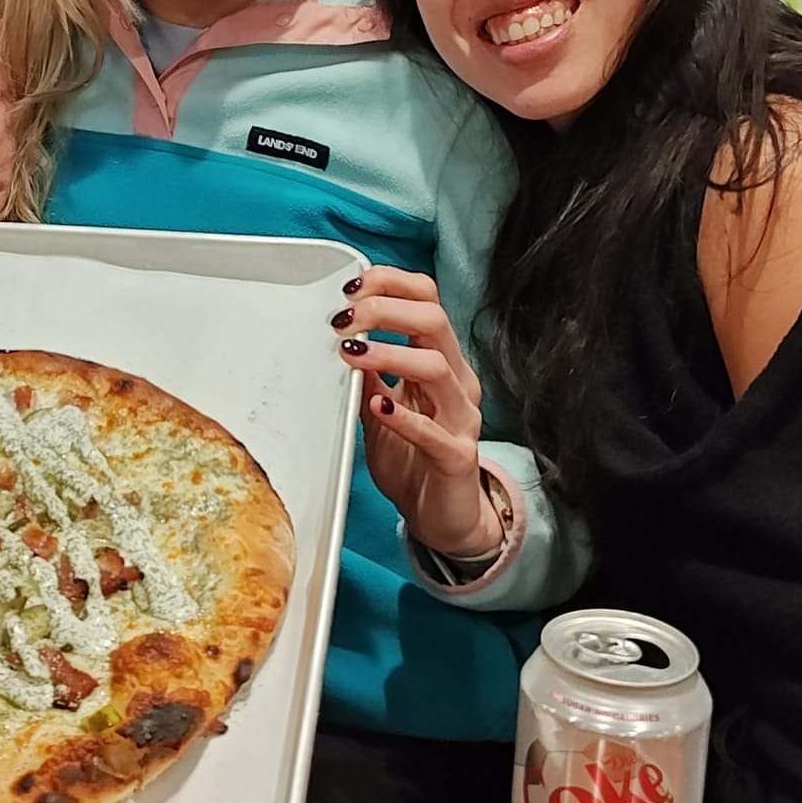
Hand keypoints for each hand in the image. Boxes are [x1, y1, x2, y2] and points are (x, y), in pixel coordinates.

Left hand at [331, 265, 503, 562]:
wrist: (443, 517)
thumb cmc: (413, 459)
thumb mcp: (380, 409)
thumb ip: (367, 376)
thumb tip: (340, 338)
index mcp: (441, 362)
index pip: (428, 301)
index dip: (392, 285)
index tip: (352, 288)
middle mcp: (456, 383)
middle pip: (434, 321)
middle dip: (386, 309)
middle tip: (343, 319)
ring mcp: (461, 419)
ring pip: (435, 367)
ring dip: (389, 353)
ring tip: (350, 354)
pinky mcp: (458, 457)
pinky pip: (434, 432)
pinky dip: (404, 417)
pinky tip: (378, 408)